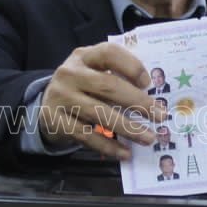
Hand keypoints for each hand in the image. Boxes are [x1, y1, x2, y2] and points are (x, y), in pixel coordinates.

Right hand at [38, 42, 160, 158]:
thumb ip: (117, 76)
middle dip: (138, 102)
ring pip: (99, 113)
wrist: (47, 106)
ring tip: (148, 138)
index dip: (131, 66)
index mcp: (84, 56)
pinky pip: (87, 135)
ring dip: (128, 128)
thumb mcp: (94, 72)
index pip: (109, 53)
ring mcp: (61, 97)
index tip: (148, 83)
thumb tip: (153, 96)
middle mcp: (70, 73)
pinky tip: (125, 152)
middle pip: (108, 86)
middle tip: (160, 116)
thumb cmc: (82, 87)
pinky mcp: (55, 121)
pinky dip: (108, 146)